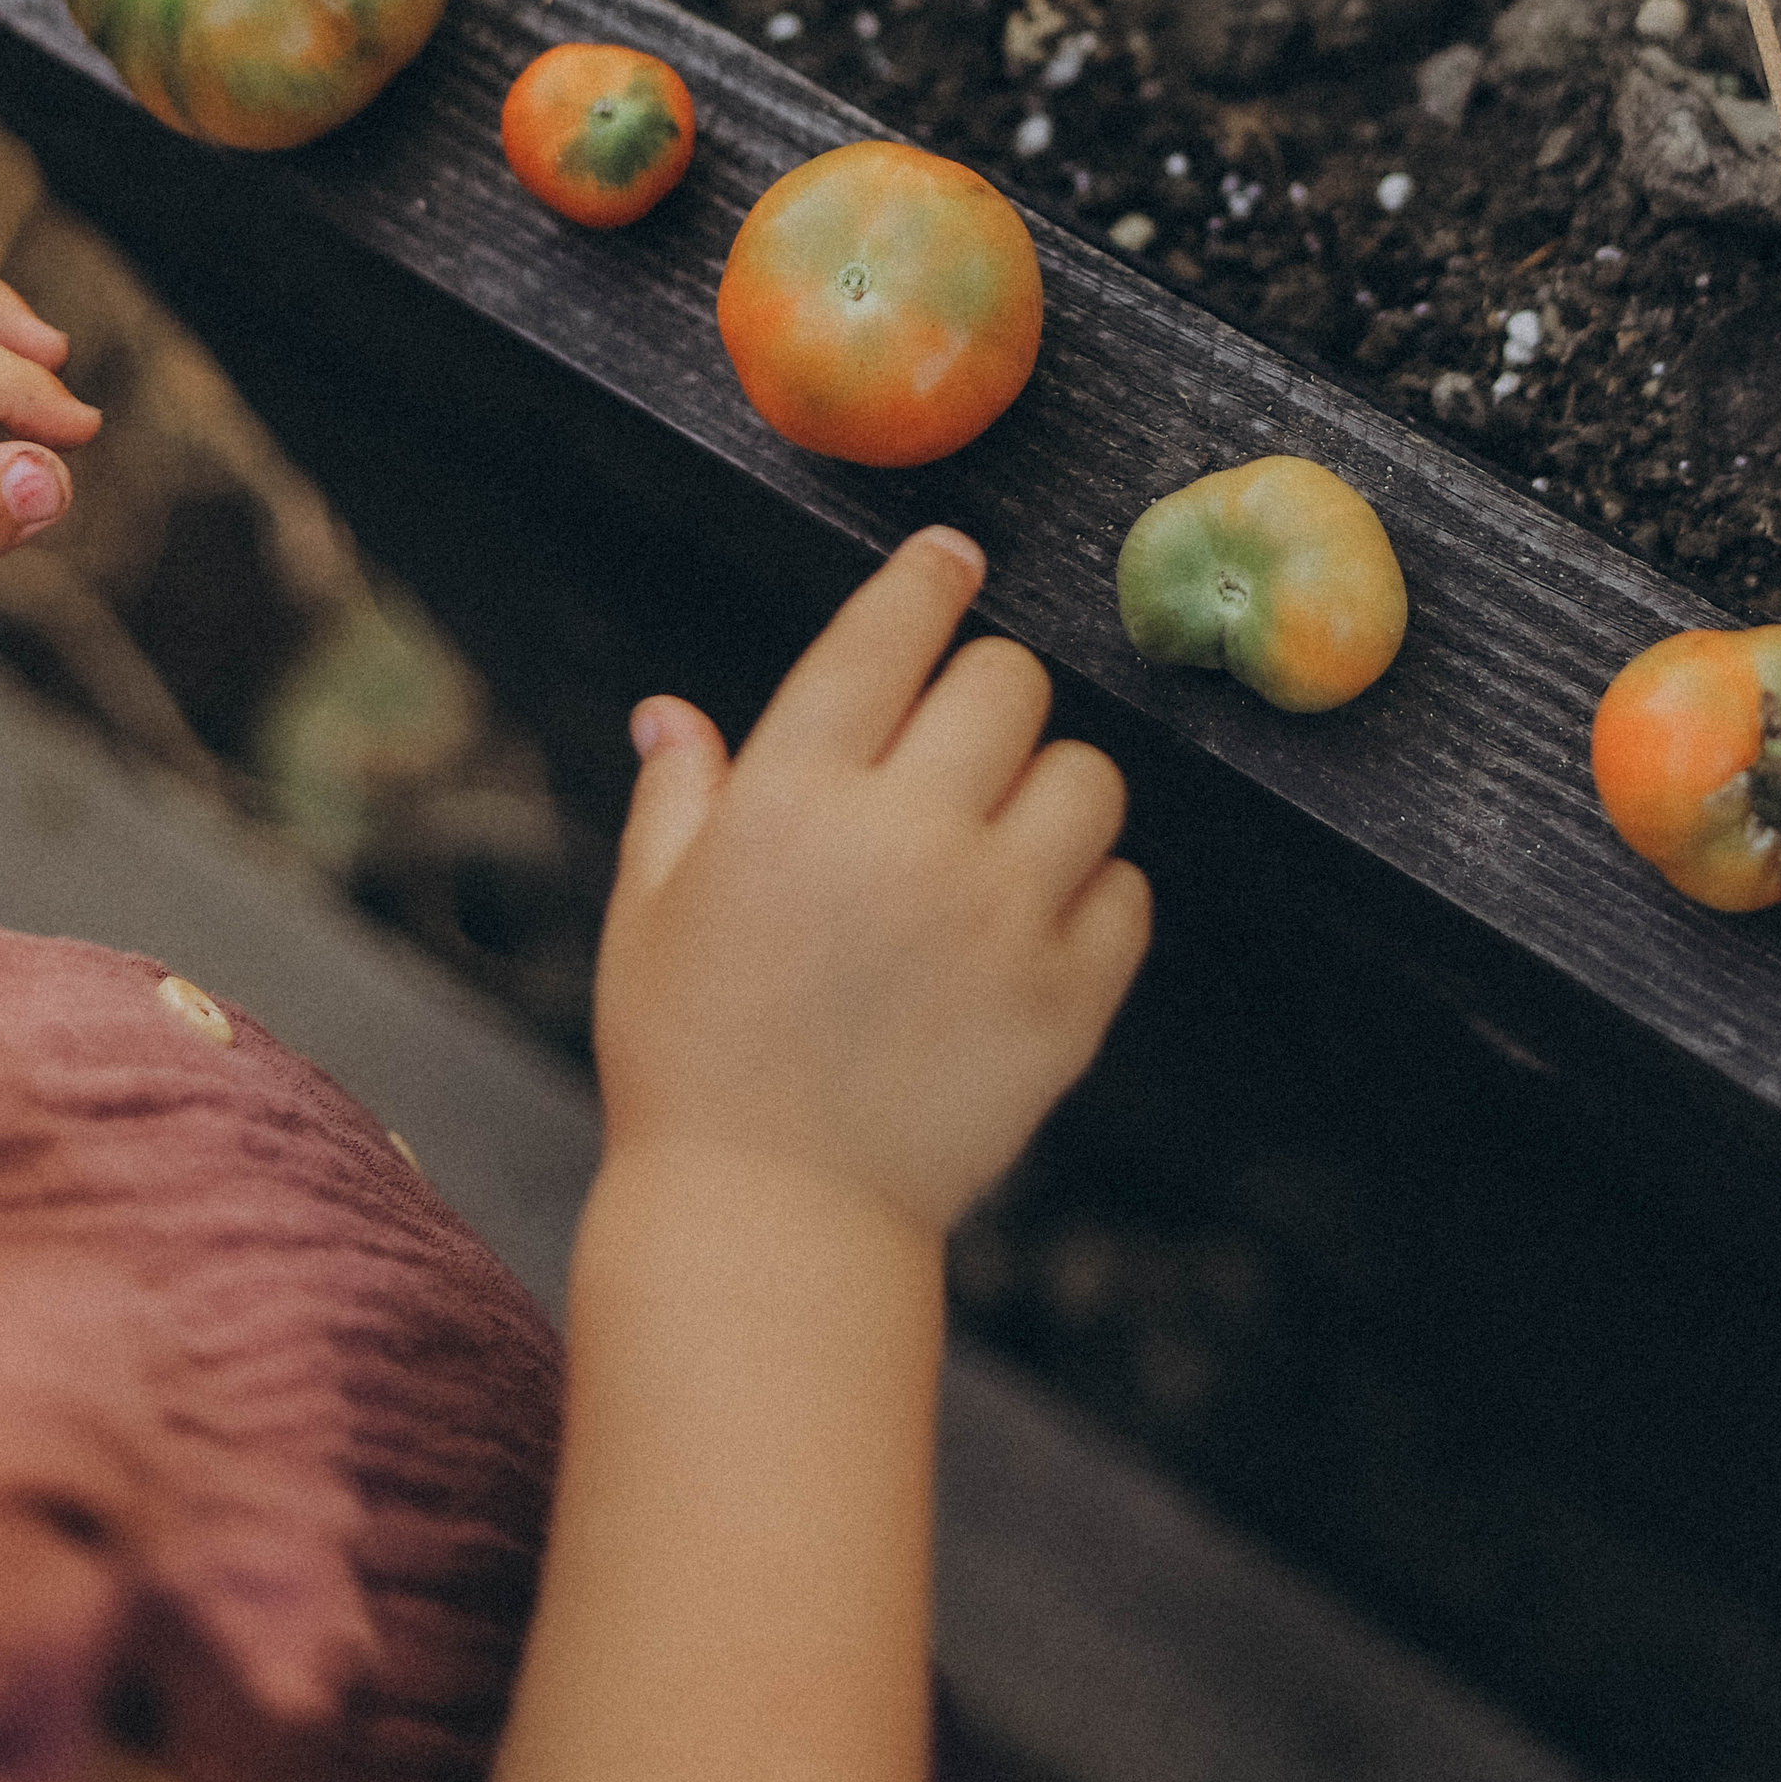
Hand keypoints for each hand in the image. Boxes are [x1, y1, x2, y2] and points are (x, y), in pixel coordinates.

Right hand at [595, 530, 1150, 1236]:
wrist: (773, 1222)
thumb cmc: (692, 1058)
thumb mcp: (653, 913)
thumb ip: (680, 797)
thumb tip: (671, 710)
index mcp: (794, 798)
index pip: (890, 635)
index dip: (929, 579)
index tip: (954, 559)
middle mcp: (905, 839)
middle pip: (1008, 683)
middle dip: (985, 696)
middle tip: (956, 747)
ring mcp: (996, 920)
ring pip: (1087, 775)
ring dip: (1050, 789)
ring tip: (1001, 841)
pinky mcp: (1064, 1001)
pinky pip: (1126, 891)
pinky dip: (1093, 892)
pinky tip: (1035, 924)